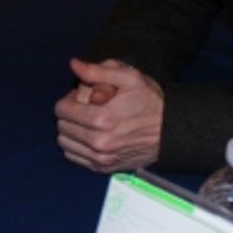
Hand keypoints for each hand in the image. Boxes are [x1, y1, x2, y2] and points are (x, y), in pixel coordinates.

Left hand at [54, 58, 164, 173]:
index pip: (61, 109)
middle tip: (86, 108)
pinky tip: (90, 136)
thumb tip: (74, 64)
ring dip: (71, 130)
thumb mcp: (129, 78)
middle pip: (62, 126)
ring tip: (88, 122)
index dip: (69, 99)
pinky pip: (74, 157)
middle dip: (69, 114)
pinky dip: (76, 146)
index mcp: (101, 118)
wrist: (171, 131)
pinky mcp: (104, 168)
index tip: (82, 97)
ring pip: (65, 143)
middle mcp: (98, 142)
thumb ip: (97, 71)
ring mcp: (101, 158)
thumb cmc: (150, 102)